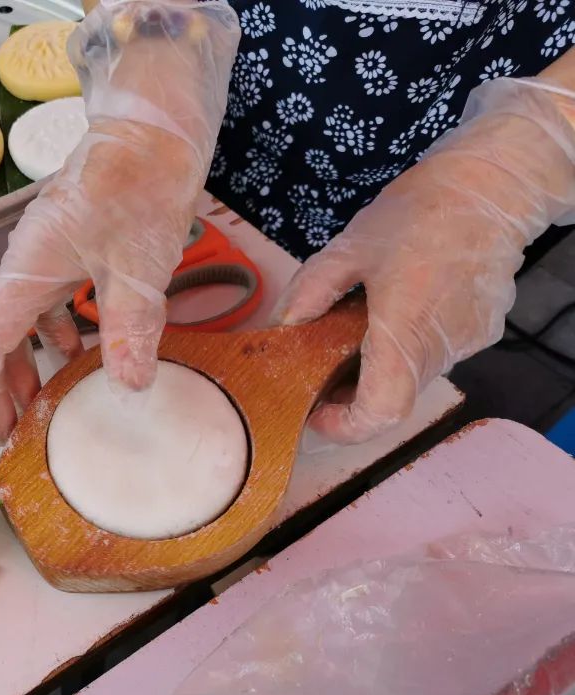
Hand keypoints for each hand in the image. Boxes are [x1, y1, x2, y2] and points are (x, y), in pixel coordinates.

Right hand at [0, 1, 240, 470]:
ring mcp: (44, 254)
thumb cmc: (139, 187)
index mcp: (28, 268)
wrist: (153, 129)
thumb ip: (129, 329)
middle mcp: (25, 262)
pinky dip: (53, 334)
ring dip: (24, 362)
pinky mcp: (66, 248)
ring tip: (36, 405)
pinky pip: (46, 301)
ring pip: (19, 319)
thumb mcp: (138, 268)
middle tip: (6, 431)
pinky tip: (74, 354)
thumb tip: (129, 386)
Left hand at [276, 78, 574, 443]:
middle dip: (352, 393)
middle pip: (392, 397)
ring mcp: (468, 342)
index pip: (381, 411)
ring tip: (356, 329)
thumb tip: (282, 326)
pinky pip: (436, 353)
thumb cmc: (420, 212)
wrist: (495, 185)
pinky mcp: (483, 330)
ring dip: (380, 366)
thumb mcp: (349, 247)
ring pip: (413, 376)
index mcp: (406, 330)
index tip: (316, 413)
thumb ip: (311, 291)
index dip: (344, 426)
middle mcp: (442, 347)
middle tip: (321, 368)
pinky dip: (408, 346)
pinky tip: (397, 309)